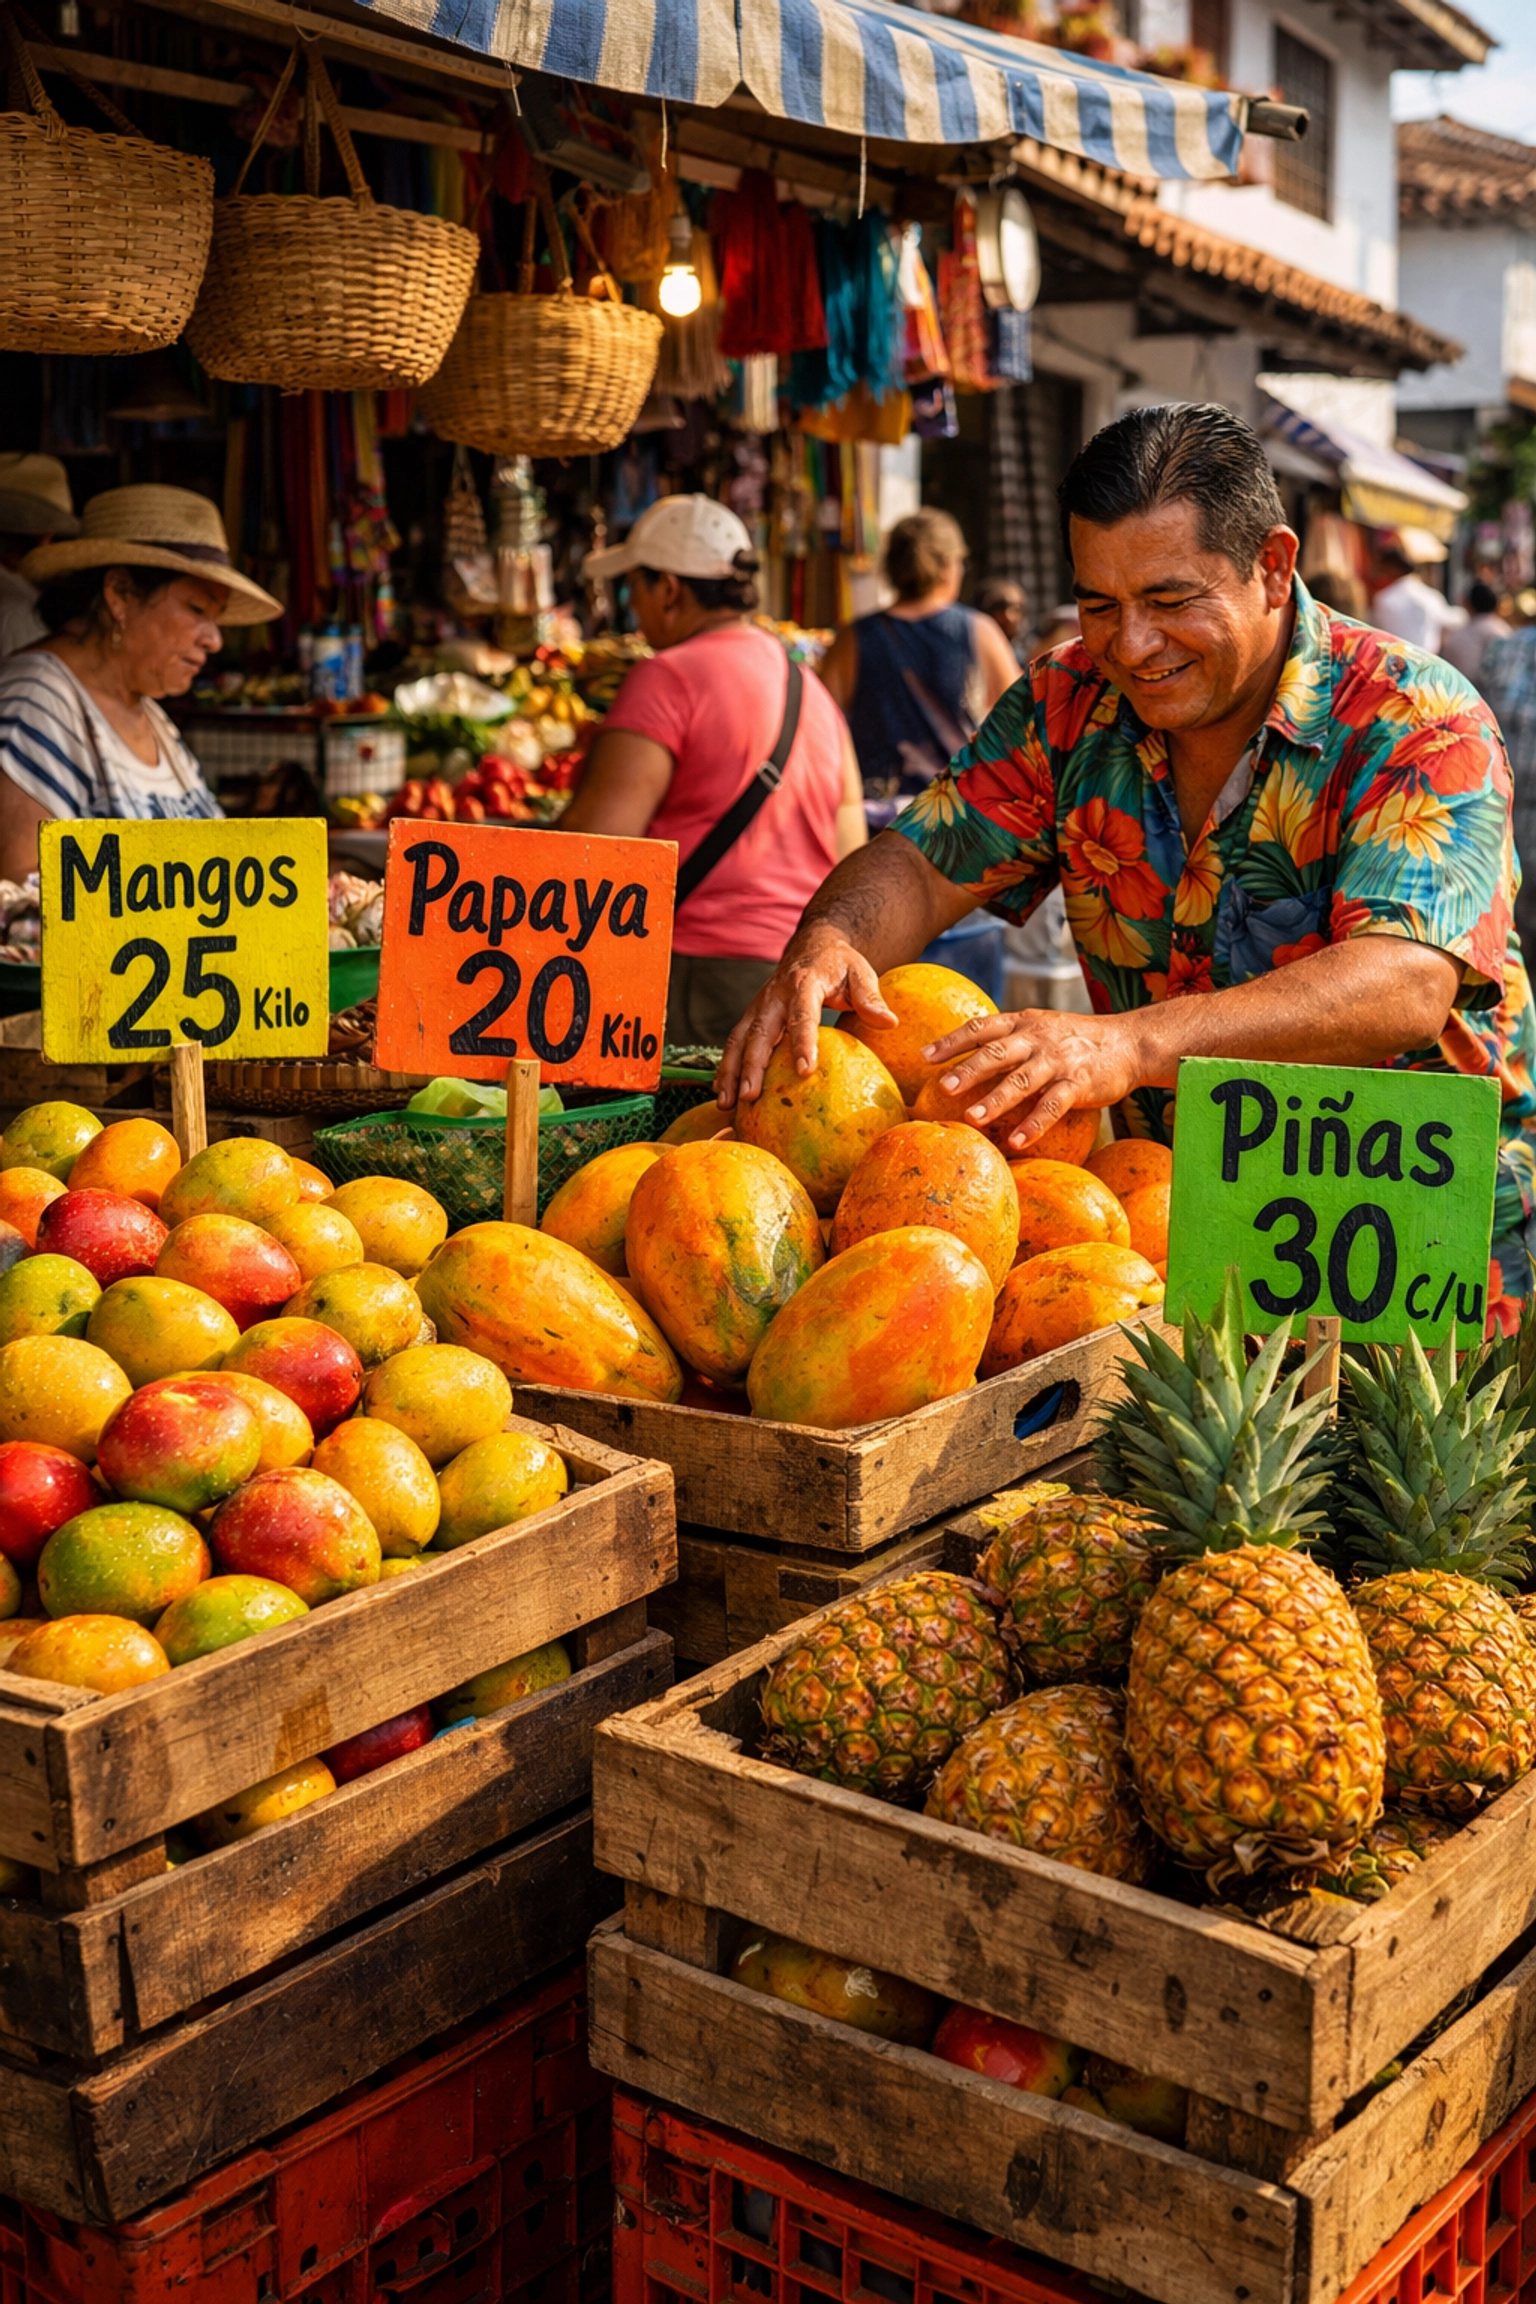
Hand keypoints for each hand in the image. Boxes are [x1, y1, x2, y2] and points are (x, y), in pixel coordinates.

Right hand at [717, 927, 897, 1107]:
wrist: (813, 945)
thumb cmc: (840, 964)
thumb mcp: (861, 972)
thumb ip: (871, 997)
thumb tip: (889, 1022)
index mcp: (804, 982)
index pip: (802, 1014)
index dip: (802, 1042)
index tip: (805, 1071)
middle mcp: (775, 995)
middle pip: (760, 1031)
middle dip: (752, 1065)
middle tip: (751, 1096)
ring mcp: (759, 1006)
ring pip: (739, 1039)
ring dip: (731, 1072)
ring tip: (727, 1104)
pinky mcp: (751, 1016)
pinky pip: (735, 1043)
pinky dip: (726, 1068)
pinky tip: (724, 1095)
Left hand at [923, 1009, 1142, 1152]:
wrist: (1130, 1043)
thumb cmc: (1076, 1040)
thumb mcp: (1040, 1028)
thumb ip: (1008, 1040)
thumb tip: (966, 1059)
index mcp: (1023, 1023)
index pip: (981, 1028)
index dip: (952, 1041)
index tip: (925, 1056)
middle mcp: (1037, 1039)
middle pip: (996, 1053)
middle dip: (968, 1070)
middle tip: (942, 1088)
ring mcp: (1058, 1061)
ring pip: (1021, 1080)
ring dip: (995, 1100)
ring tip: (970, 1120)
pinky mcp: (1079, 1083)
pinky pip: (1053, 1106)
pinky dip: (1033, 1124)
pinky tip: (1015, 1141)